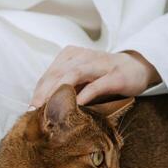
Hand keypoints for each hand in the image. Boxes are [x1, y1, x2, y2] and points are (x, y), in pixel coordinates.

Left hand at [29, 47, 158, 107]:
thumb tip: (42, 108)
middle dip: (44, 93)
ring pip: (74, 74)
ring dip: (59, 92)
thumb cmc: (104, 76)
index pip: (50, 73)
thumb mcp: (82, 78)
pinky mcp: (116, 75)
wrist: (138, 68)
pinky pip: (96, 85)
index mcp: (72, 54)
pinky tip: (75, 106)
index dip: (38, 91)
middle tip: (34, 112)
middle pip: (58, 73)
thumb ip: (65, 87)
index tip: (30, 109)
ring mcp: (101, 64)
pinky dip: (84, 95)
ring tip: (49, 109)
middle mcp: (85, 56)